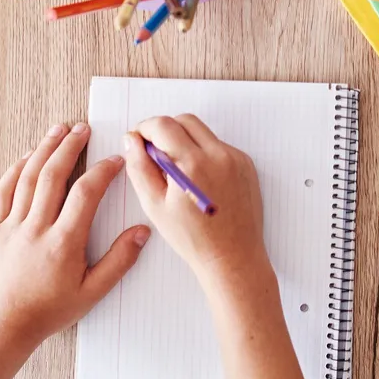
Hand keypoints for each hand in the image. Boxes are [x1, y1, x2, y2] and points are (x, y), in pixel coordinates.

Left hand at [0, 122, 149, 349]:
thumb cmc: (48, 313)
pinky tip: (25, 158)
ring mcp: (12, 227)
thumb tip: (141, 233)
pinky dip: (14, 171)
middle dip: (70, 147)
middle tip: (82, 128)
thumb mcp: (92, 293)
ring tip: (58, 130)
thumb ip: (119, 261)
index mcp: (63, 242)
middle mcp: (36, 228)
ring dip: (44, 150)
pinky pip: (3, 193)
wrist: (2, 328)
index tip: (114, 160)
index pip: (86, 193)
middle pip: (53, 175)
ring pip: (27, 178)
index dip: (102, 171)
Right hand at [123, 115, 267, 291]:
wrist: (233, 258)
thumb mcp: (155, 206)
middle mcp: (218, 154)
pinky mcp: (246, 164)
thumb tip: (132, 141)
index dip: (145, 128)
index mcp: (193, 163)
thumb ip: (139, 168)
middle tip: (154, 154)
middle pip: (185, 121)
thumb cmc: (193, 239)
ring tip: (177, 171)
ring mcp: (236, 158)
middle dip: (165, 130)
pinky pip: (219, 146)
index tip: (138, 140)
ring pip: (203, 132)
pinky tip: (198, 180)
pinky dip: (204, 153)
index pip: (163, 125)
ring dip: (185, 140)